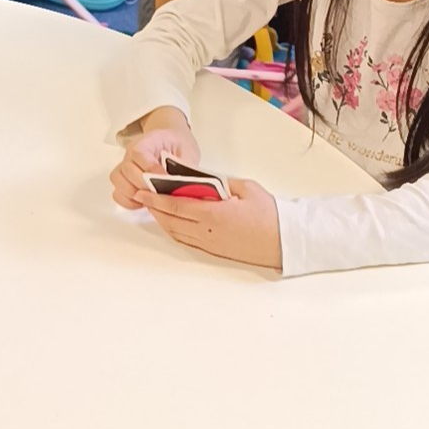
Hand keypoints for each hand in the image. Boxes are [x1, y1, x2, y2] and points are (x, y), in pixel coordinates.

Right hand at [110, 106, 200, 209]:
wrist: (171, 142)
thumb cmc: (179, 146)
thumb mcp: (187, 151)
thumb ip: (183, 166)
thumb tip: (181, 186)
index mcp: (147, 141)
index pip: (139, 153)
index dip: (150, 169)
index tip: (165, 180)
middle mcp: (131, 153)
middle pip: (127, 169)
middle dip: (144, 186)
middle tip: (161, 194)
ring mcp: (125, 166)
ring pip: (118, 180)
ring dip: (134, 193)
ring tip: (151, 199)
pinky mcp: (124, 180)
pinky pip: (118, 193)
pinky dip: (128, 201)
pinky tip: (144, 202)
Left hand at [136, 178, 282, 269]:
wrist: (286, 241)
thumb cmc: (270, 214)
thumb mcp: (244, 187)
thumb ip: (220, 181)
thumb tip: (201, 178)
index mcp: (214, 214)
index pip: (176, 205)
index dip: (156, 199)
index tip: (142, 191)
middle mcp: (208, 232)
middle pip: (172, 220)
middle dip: (154, 208)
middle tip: (142, 196)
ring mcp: (211, 243)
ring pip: (177, 233)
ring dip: (162, 220)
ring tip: (154, 207)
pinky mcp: (216, 251)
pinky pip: (188, 241)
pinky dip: (175, 231)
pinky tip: (172, 222)